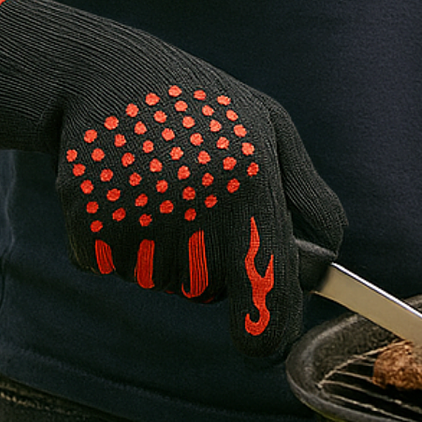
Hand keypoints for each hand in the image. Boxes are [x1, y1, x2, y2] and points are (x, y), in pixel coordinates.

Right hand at [0, 0, 345, 358]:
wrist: (105, 73)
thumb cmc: (203, 105)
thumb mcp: (270, 127)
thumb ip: (306, 194)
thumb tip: (329, 259)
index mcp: (250, 176)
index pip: (268, 281)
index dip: (268, 330)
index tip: (263, 348)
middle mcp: (197, 199)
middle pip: (207, 292)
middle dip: (207, 267)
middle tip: (195, 205)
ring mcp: (140, 213)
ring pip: (162, 283)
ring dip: (163, 252)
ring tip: (159, 186)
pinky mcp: (91, 222)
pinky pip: (113, 267)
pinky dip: (118, 242)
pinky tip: (122, 188)